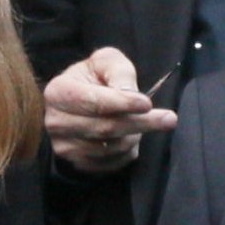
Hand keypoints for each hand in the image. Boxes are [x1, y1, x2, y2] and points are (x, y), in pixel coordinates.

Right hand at [44, 45, 171, 172]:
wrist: (79, 100)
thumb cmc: (95, 77)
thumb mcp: (106, 62)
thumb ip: (119, 72)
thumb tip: (130, 94)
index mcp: (58, 92)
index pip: (93, 102)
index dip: (122, 104)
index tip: (147, 104)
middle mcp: (55, 122)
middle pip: (104, 128)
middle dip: (140, 123)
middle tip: (169, 119)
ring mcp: (63, 146)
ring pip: (110, 147)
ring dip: (134, 135)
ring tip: (143, 121)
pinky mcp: (76, 163)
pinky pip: (110, 163)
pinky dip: (128, 151)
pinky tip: (132, 137)